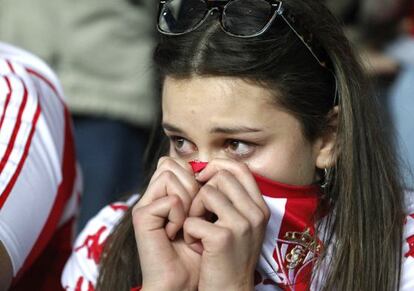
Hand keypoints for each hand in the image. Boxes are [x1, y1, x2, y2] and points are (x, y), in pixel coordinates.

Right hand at [132, 157, 200, 290]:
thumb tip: (212, 166)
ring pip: (170, 175)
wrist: (184, 282)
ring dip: (187, 200)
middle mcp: (152, 195)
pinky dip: (180, 217)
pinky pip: (171, 199)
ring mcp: (145, 204)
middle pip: (173, 163)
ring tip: (185, 224)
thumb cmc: (198, 252)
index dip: (194, 176)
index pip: (177, 162)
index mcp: (164, 193)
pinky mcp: (142, 216)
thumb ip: (201, 190)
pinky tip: (176, 234)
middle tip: (193, 214)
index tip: (201, 203)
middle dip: (192, 186)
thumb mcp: (204, 215)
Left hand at [183, 159, 269, 290]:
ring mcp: (241, 224)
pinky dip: (189, 232)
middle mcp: (255, 213)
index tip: (203, 177)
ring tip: (198, 231)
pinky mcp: (223, 237)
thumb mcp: (240, 226)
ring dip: (194, 211)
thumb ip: (232, 200)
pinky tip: (197, 247)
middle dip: (202, 191)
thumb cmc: (228, 257)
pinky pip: (193, 219)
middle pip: (221, 176)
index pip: (240, 168)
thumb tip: (210, 172)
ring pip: (206, 193)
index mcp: (259, 207)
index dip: (218, 166)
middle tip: (199, 213)